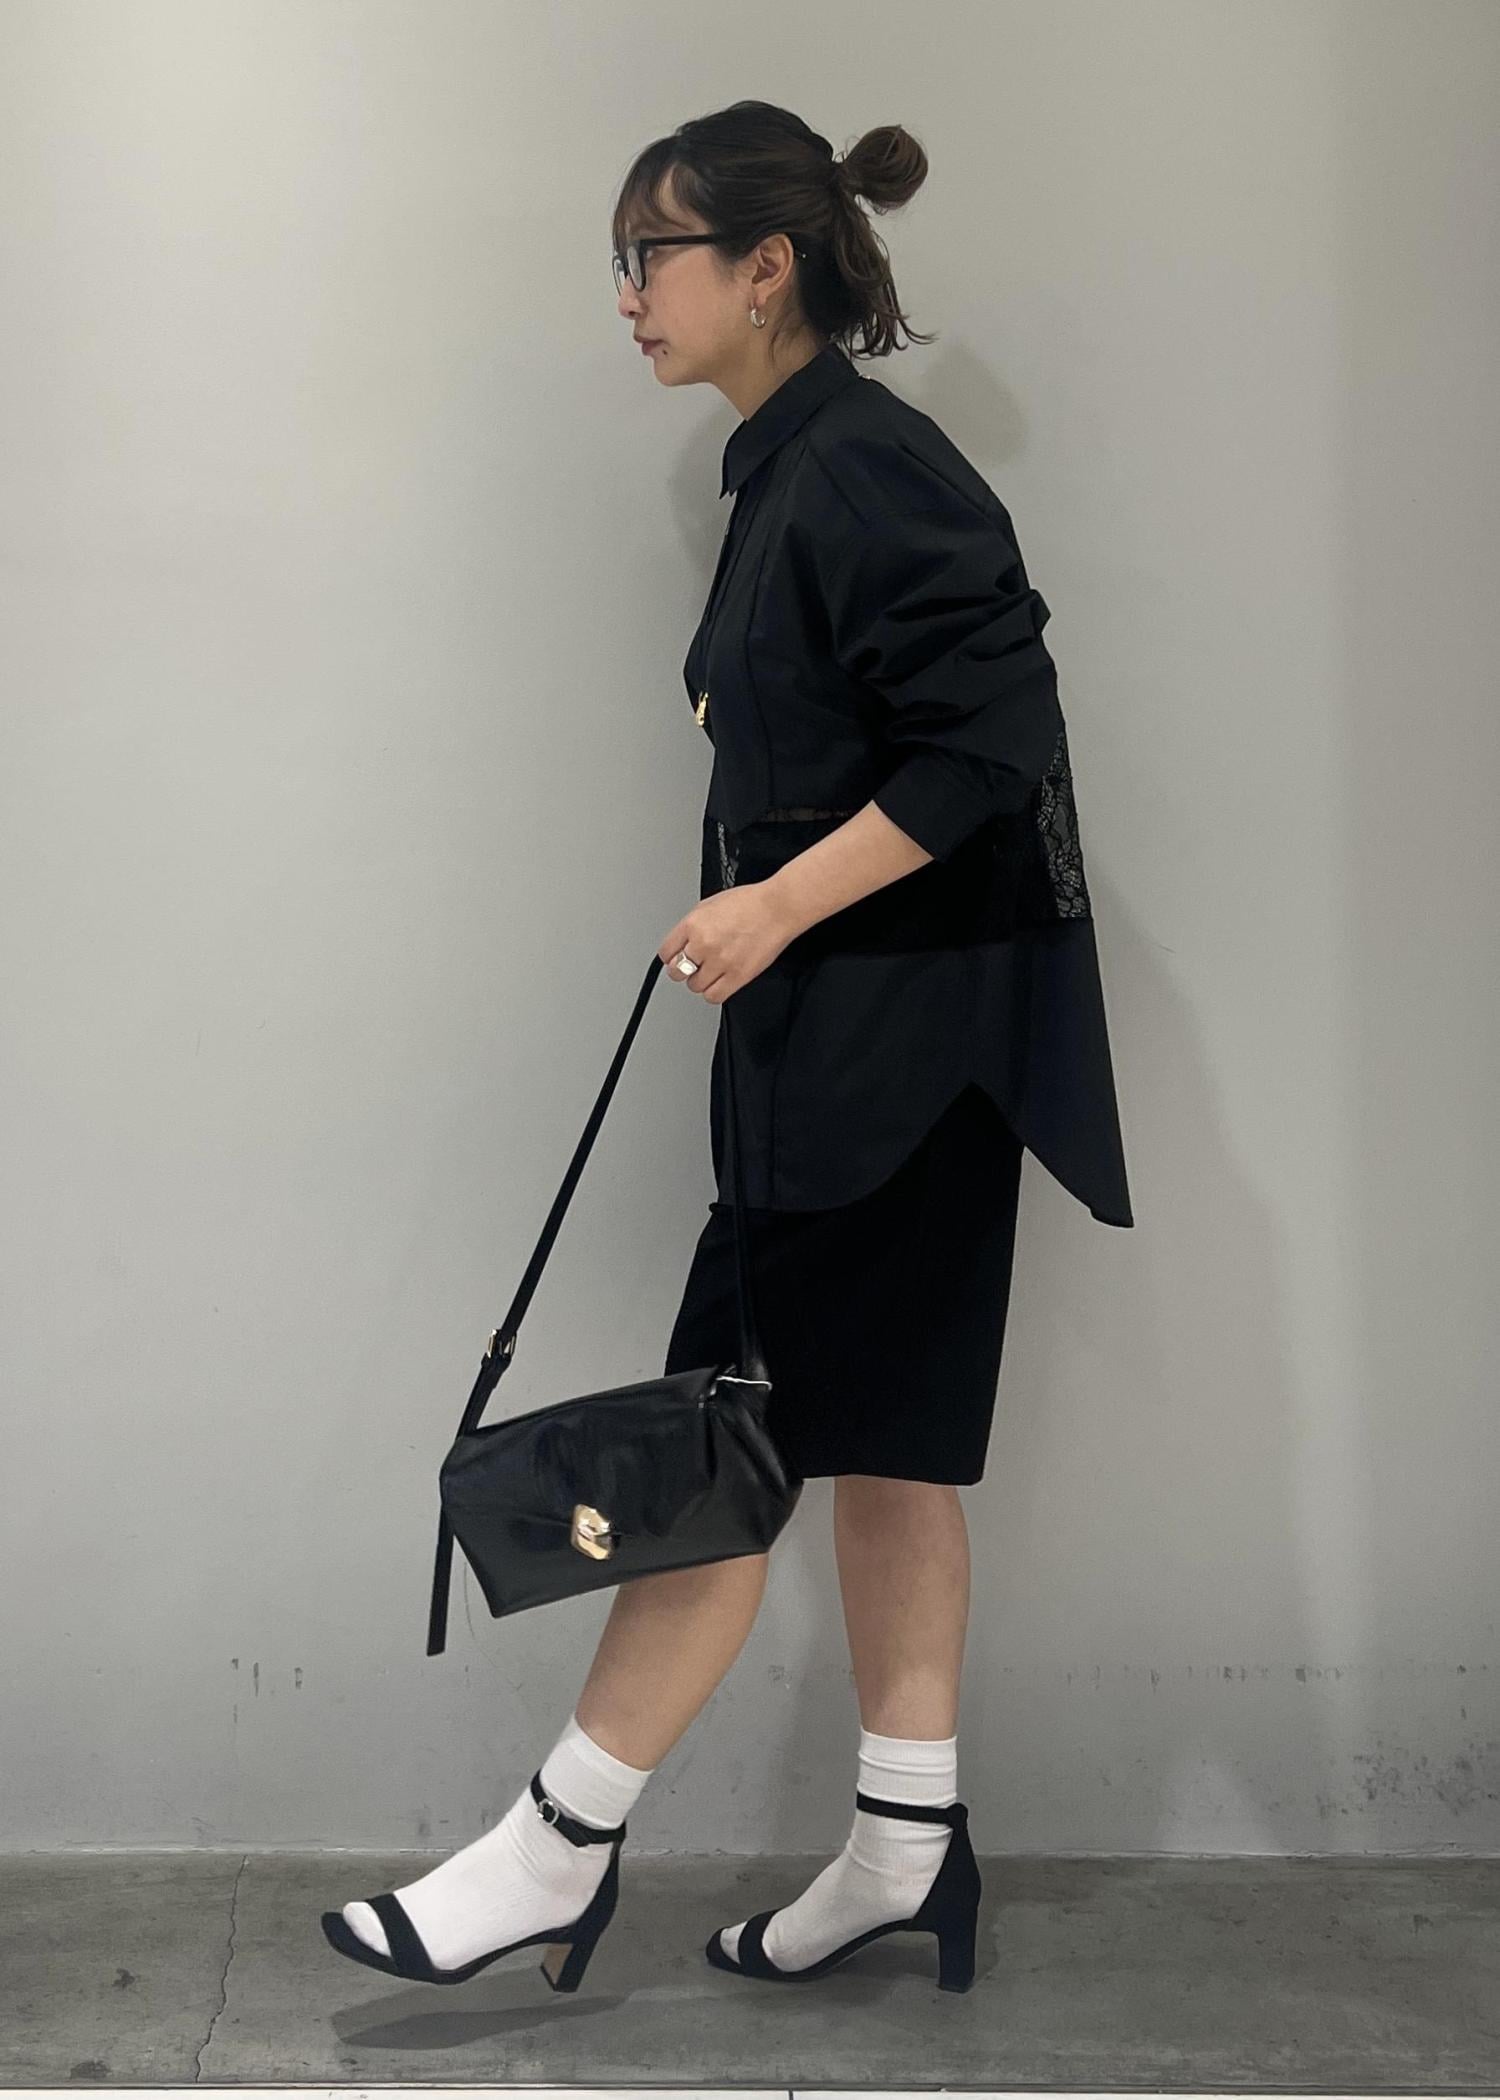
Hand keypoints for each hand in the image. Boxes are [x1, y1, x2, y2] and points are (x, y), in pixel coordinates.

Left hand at [657, 881, 800, 1004]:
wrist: (777, 908)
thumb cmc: (750, 902)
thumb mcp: (710, 904)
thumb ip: (692, 926)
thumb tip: (683, 942)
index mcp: (693, 924)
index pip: (667, 952)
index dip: (671, 956)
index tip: (676, 958)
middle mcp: (703, 944)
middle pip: (677, 971)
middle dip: (683, 969)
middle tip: (693, 966)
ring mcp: (720, 962)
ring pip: (694, 985)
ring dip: (700, 980)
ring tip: (711, 971)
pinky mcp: (737, 976)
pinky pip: (713, 996)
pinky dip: (713, 992)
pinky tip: (719, 981)